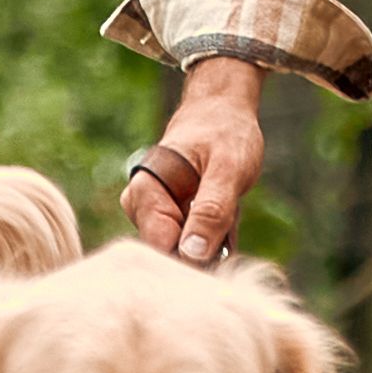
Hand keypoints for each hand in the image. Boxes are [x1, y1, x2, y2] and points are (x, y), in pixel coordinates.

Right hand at [129, 59, 269, 263]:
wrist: (223, 112)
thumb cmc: (224, 132)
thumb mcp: (228, 169)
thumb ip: (212, 210)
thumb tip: (192, 255)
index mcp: (144, 191)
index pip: (159, 247)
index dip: (191, 260)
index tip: (221, 259)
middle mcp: (141, 208)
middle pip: (169, 255)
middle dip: (205, 253)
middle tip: (230, 226)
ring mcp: (155, 216)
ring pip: (185, 255)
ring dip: (214, 246)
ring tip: (229, 215)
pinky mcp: (171, 222)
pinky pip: (194, 248)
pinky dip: (216, 242)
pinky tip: (227, 221)